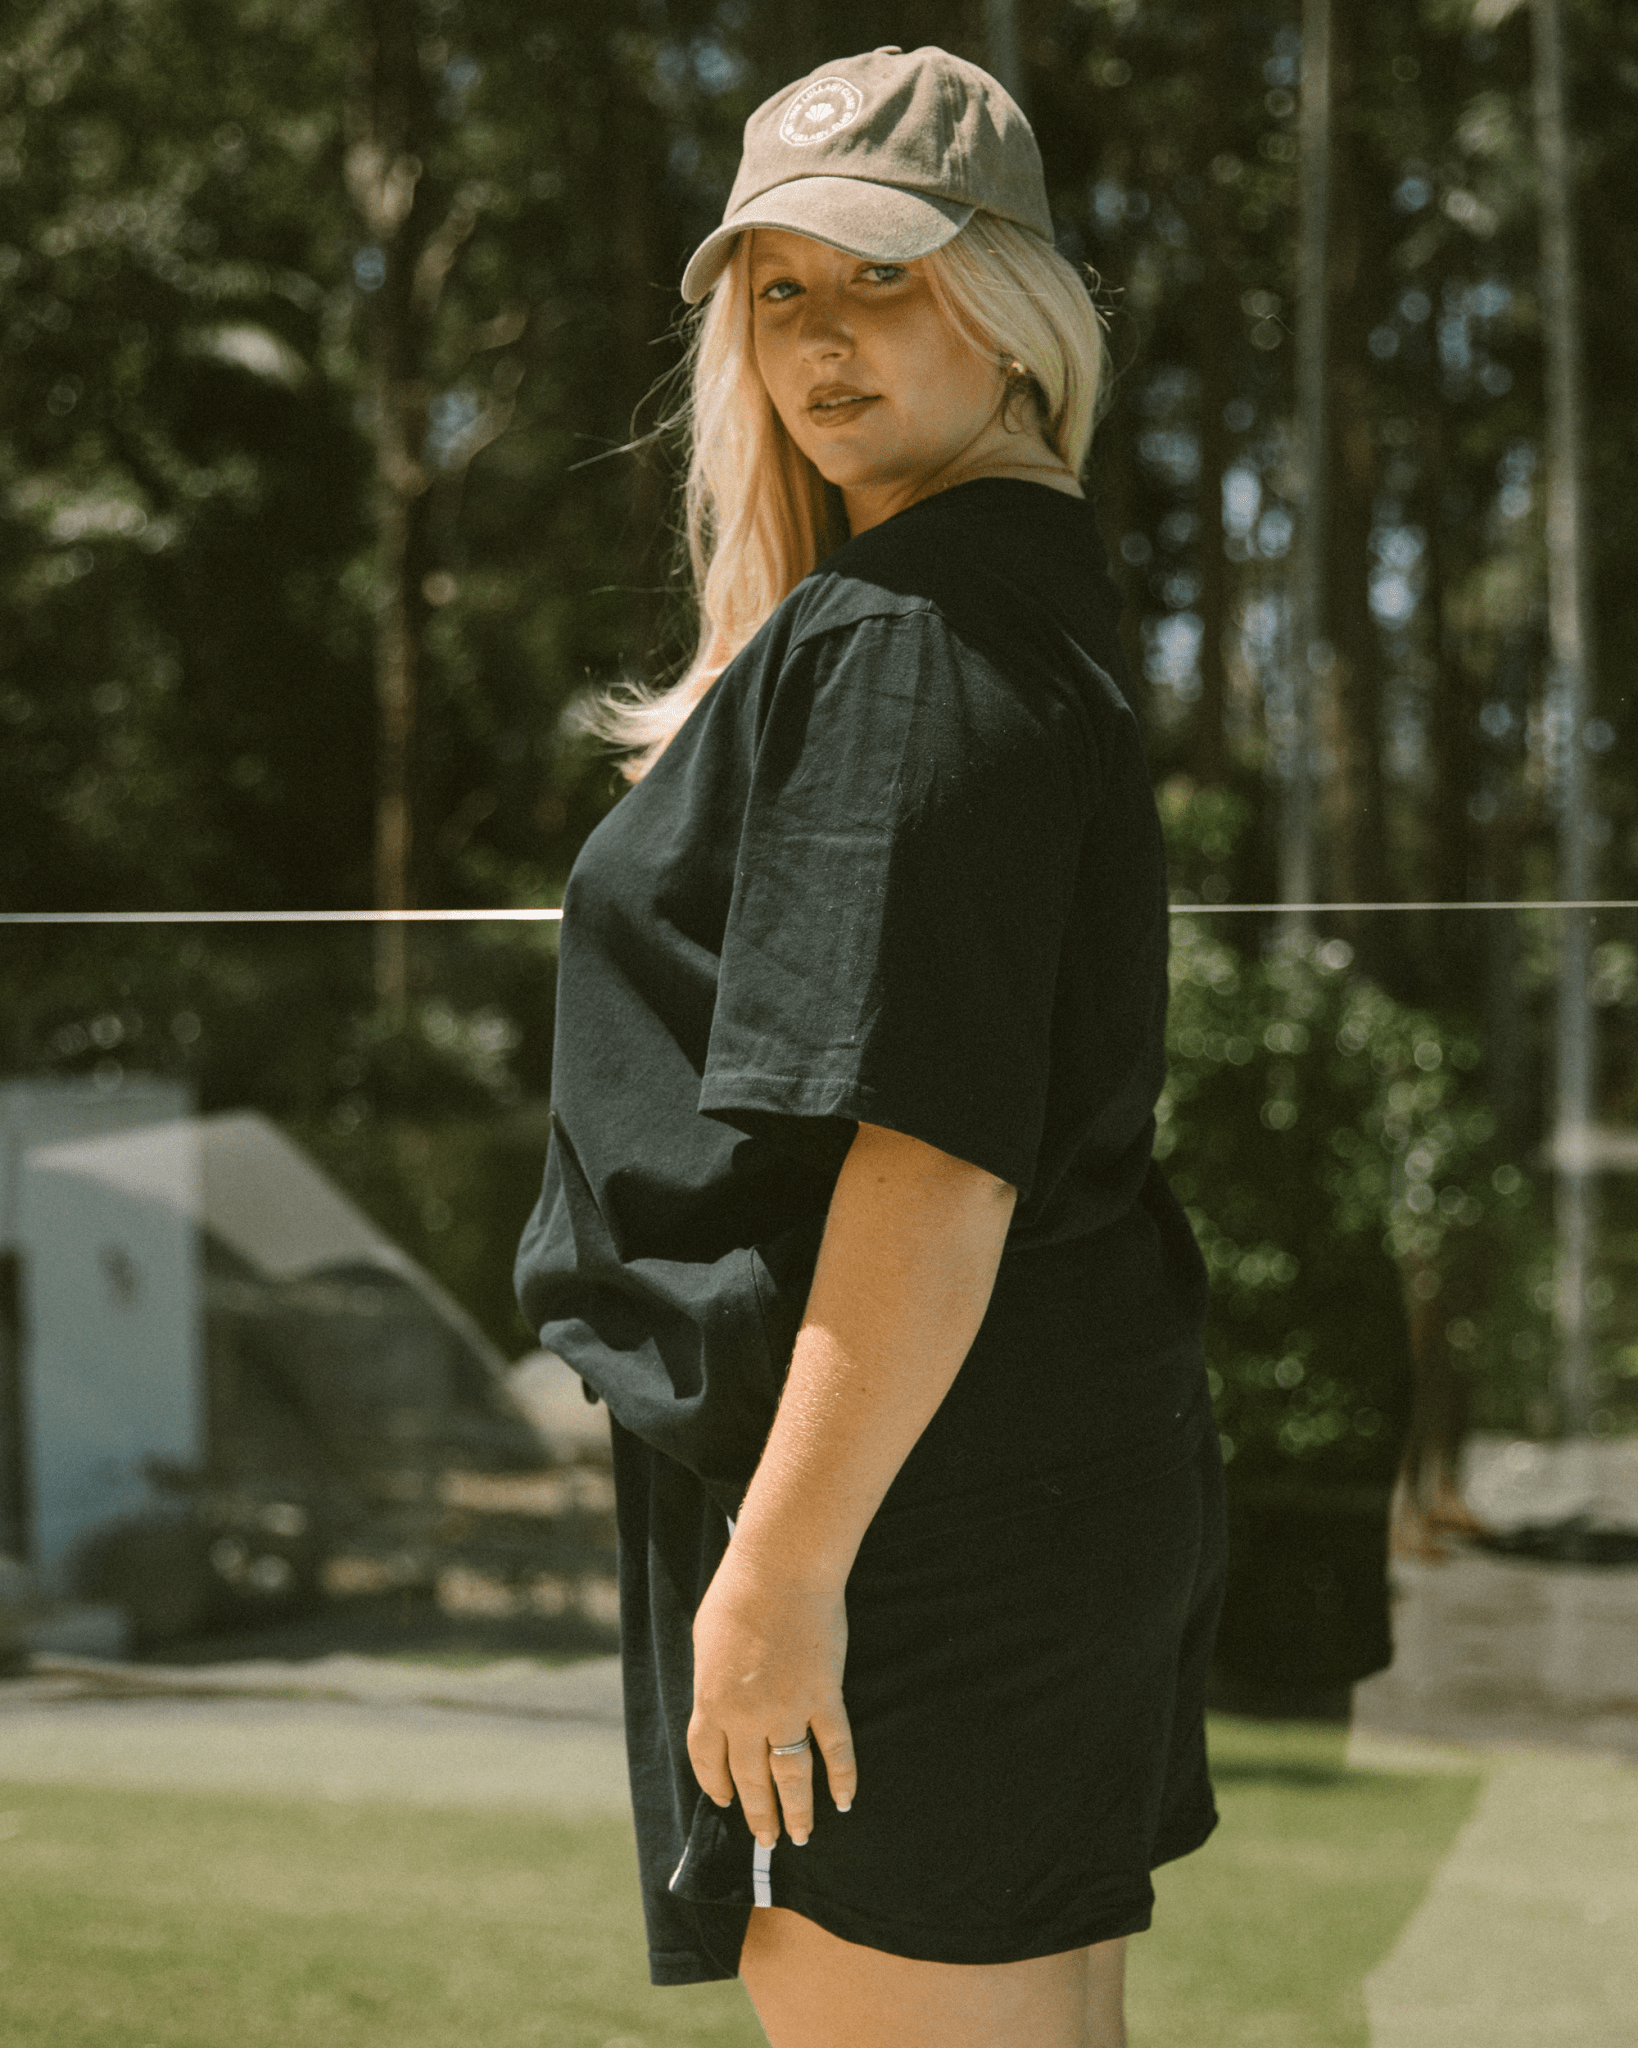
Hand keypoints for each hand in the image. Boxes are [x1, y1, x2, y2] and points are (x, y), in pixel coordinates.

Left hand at [686, 1542, 856, 1848]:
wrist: (780, 1569)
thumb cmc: (739, 1594)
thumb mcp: (707, 1641)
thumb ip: (713, 1681)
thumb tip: (718, 1702)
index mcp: (710, 1701)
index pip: (709, 1761)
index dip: (718, 1786)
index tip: (727, 1802)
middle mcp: (745, 1717)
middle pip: (750, 1779)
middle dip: (759, 1814)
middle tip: (768, 1840)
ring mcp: (786, 1709)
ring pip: (791, 1776)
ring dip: (797, 1811)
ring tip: (802, 1837)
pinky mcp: (823, 1696)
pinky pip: (834, 1748)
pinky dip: (841, 1778)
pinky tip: (844, 1800)